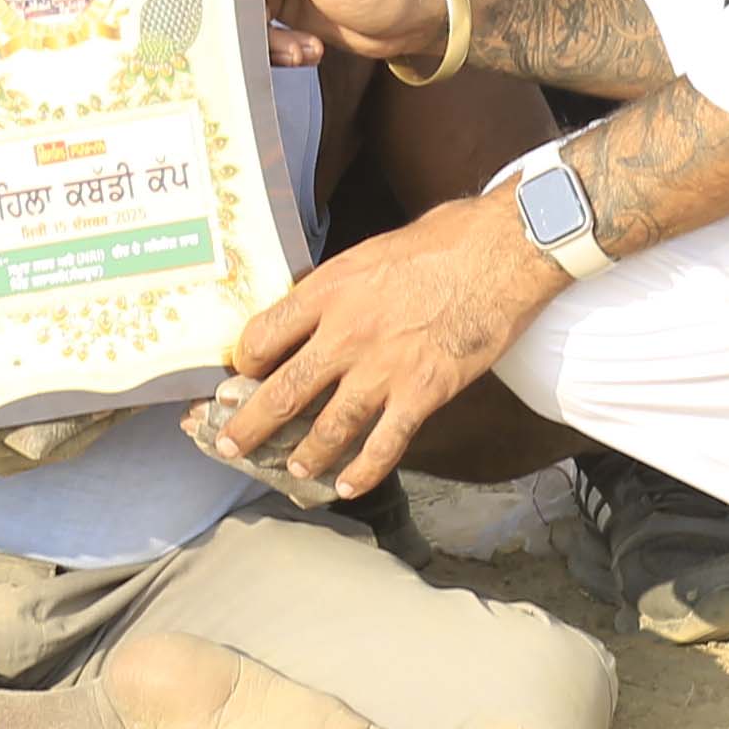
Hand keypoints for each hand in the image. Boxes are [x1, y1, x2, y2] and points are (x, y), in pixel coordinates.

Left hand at [217, 196, 568, 500]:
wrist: (500, 253)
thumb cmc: (442, 242)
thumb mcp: (370, 252)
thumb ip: (339, 286)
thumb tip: (316, 310)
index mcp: (328, 290)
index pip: (263, 335)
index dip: (244, 362)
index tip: (240, 375)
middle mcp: (346, 333)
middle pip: (283, 391)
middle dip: (249, 426)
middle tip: (228, 446)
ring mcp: (384, 368)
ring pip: (329, 427)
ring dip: (305, 455)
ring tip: (291, 470)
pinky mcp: (423, 392)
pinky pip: (385, 444)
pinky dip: (364, 471)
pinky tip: (348, 486)